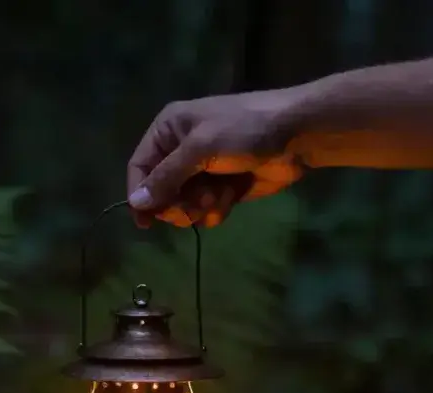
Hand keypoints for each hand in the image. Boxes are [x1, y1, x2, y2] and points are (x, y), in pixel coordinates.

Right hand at [126, 89, 306, 227]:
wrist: (297, 134)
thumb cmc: (245, 130)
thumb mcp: (201, 148)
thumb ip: (166, 176)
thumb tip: (135, 202)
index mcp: (169, 129)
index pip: (139, 167)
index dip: (140, 194)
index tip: (145, 222)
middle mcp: (181, 149)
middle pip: (160, 192)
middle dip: (177, 203)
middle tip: (193, 208)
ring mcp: (203, 170)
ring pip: (184, 204)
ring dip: (200, 207)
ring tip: (220, 197)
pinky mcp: (223, 186)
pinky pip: (206, 209)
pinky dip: (217, 208)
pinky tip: (232, 197)